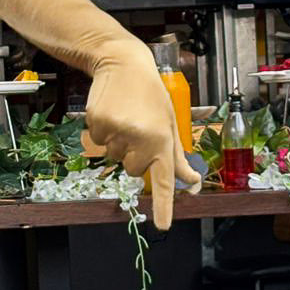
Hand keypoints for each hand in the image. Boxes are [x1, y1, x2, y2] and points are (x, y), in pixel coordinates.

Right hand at [85, 49, 202, 230]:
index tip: (164, 225)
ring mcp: (116, 132)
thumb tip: (192, 182)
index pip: (164, 179)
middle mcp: (140, 138)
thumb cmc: (151, 96)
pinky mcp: (97, 125)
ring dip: (118, 143)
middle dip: (135, 156)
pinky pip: (97, 143)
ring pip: (113, 157)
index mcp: (162, 140)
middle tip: (139, 130)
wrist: (124, 64)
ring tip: (126, 117)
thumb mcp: (170, 124)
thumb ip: (177, 157)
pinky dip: (103, 132)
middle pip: (133, 170)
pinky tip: (112, 113)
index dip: (164, 205)